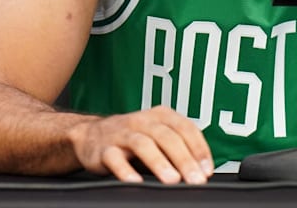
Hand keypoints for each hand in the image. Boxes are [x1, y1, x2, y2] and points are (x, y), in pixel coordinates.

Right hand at [67, 105, 213, 184]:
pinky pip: (115, 158)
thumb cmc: (131, 138)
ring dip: (159, 162)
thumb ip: (178, 148)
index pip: (185, 128)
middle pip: (167, 137)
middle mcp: (142, 121)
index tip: (207, 169)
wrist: (89, 136)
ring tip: (172, 180)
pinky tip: (135, 181)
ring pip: (143, 144)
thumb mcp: (157, 136)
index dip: (199, 149)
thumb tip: (202, 171)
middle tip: (195, 179)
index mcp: (160, 115)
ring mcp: (122, 134)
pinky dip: (125, 170)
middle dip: (184, 159)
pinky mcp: (104, 149)